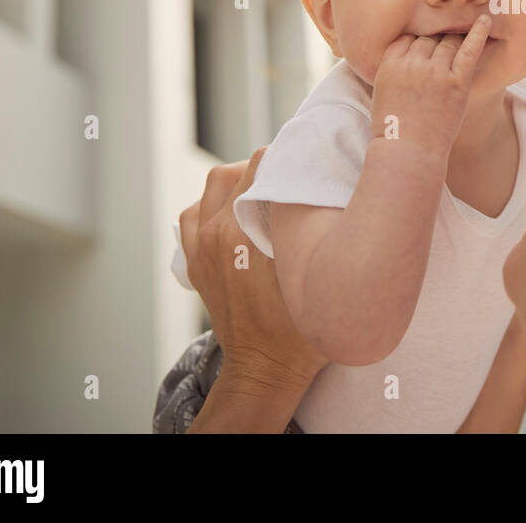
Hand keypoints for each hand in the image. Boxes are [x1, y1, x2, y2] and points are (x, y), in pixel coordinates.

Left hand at [178, 150, 327, 385]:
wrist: (265, 370)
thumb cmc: (300, 330)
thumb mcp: (319, 272)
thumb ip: (321, 227)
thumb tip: (331, 187)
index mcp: (243, 231)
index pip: (264, 162)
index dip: (291, 155)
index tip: (312, 160)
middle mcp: (215, 234)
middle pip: (237, 170)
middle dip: (267, 166)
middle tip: (294, 175)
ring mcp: (201, 248)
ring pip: (212, 188)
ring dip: (237, 182)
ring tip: (266, 192)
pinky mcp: (195, 262)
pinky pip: (193, 215)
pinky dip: (212, 206)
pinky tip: (235, 214)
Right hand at [371, 13, 492, 158]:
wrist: (408, 151)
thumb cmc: (394, 127)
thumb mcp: (383, 91)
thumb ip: (394, 69)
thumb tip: (409, 55)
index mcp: (390, 63)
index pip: (408, 38)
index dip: (418, 41)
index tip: (426, 44)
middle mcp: (412, 63)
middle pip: (428, 38)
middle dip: (436, 40)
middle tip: (447, 38)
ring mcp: (435, 71)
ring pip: (448, 41)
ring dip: (455, 36)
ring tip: (464, 29)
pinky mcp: (457, 82)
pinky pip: (470, 49)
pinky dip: (479, 33)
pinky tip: (486, 20)